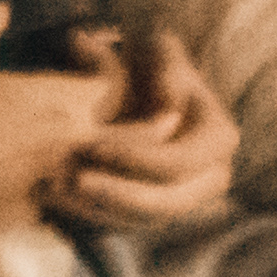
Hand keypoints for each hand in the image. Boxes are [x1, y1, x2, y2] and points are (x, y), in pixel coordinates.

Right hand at [0, 3, 127, 236]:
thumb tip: (2, 7)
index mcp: (60, 104)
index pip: (117, 81)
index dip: (105, 59)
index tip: (74, 48)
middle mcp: (68, 150)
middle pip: (136, 138)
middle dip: (137, 118)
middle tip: (114, 100)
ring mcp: (50, 188)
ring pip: (108, 175)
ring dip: (104, 156)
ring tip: (79, 137)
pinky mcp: (23, 217)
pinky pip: (66, 206)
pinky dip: (67, 190)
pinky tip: (42, 176)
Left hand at [48, 30, 237, 229]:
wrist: (134, 84)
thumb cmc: (147, 61)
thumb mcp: (160, 51)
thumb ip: (167, 66)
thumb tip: (170, 101)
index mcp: (217, 137)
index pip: (184, 162)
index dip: (141, 160)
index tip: (94, 146)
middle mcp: (208, 174)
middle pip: (169, 203)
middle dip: (121, 196)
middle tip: (75, 181)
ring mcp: (183, 196)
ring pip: (146, 220)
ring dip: (103, 210)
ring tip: (58, 192)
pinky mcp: (154, 209)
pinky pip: (127, 225)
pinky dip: (94, 215)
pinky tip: (59, 200)